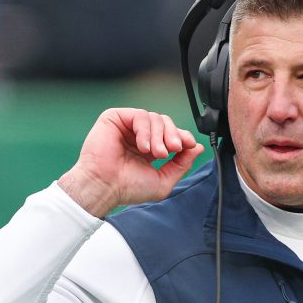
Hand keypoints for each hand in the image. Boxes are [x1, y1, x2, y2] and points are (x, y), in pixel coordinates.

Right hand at [58, 108, 204, 216]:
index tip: (188, 145)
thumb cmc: (128, 188)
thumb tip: (197, 147)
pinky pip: (140, 115)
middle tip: (172, 150)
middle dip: (173, 135)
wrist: (105, 186)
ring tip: (155, 154)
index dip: (182, 136)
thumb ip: (182, 164)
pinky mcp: (115, 118)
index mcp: (149, 149)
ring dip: (160, 135)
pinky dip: (145, 130)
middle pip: (165, 122)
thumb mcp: (164, 180)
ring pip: (155, 118)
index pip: (171, 134)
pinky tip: (143, 146)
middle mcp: (138, 136)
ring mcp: (126, 127)